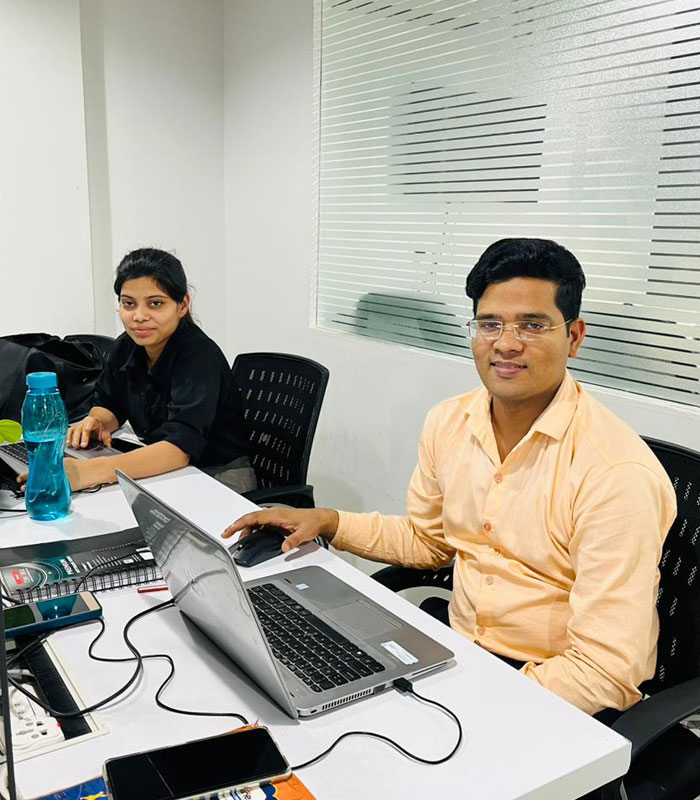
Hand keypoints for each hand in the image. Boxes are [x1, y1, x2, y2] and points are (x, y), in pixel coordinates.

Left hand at [16, 459, 88, 491]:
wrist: (91, 472)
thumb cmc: (79, 466)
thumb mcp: (63, 462)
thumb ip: (52, 465)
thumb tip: (43, 467)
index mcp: (52, 468)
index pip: (34, 472)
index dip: (25, 476)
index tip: (19, 479)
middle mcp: (55, 477)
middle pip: (37, 483)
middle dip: (28, 486)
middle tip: (23, 487)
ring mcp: (59, 485)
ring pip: (43, 489)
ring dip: (36, 491)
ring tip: (30, 492)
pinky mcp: (64, 492)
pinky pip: (52, 493)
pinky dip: (46, 494)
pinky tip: (43, 494)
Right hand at [67, 415, 111, 448]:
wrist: (96, 423)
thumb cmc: (99, 428)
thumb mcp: (105, 432)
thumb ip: (107, 439)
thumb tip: (108, 445)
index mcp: (93, 421)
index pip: (90, 423)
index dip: (88, 427)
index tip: (86, 431)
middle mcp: (84, 422)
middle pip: (81, 428)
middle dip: (80, 437)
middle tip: (81, 445)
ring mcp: (78, 425)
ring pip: (74, 430)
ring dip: (72, 438)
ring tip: (73, 445)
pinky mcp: (73, 428)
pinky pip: (69, 432)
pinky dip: (67, 437)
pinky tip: (67, 443)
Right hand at [222, 507, 338, 552]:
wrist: (319, 519)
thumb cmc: (312, 522)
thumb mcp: (304, 533)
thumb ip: (293, 541)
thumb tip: (284, 548)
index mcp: (277, 515)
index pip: (253, 518)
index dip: (239, 524)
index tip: (230, 530)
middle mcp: (273, 514)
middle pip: (250, 519)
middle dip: (236, 526)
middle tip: (226, 535)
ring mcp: (274, 518)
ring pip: (254, 522)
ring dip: (244, 530)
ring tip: (235, 540)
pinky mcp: (275, 522)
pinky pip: (259, 525)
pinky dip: (251, 530)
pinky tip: (249, 538)